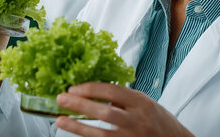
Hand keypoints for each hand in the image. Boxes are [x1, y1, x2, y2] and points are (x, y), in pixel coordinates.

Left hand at [55, 82, 193, 136]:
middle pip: (104, 112)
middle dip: (80, 104)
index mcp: (141, 102)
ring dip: (77, 127)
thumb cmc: (159, 121)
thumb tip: (94, 93)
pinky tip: (76, 135)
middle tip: (61, 98)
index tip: (73, 88)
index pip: (112, 90)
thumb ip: (123, 99)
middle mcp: (137, 120)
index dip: (90, 88)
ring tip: (60, 120)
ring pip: (101, 134)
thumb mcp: (145, 103)